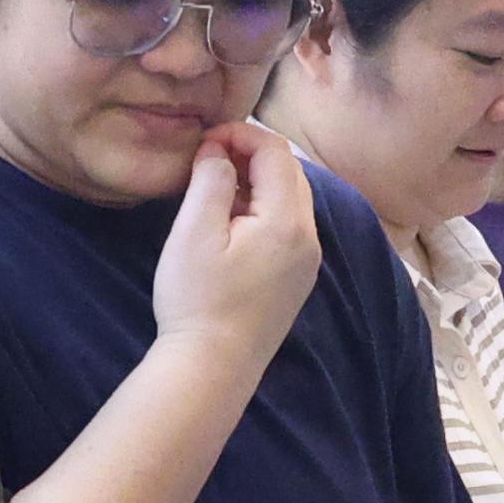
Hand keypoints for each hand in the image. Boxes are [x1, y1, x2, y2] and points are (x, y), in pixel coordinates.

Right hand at [148, 121, 323, 367]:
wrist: (213, 367)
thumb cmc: (198, 300)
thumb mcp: (194, 232)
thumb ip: (210, 181)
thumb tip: (217, 150)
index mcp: (288, 221)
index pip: (276, 152)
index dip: (240, 134)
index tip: (204, 141)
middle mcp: (309, 237)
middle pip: (289, 172)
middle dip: (250, 154)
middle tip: (208, 160)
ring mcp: (307, 261)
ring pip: (290, 199)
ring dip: (256, 182)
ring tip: (214, 189)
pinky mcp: (297, 280)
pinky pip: (288, 227)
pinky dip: (263, 209)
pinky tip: (230, 222)